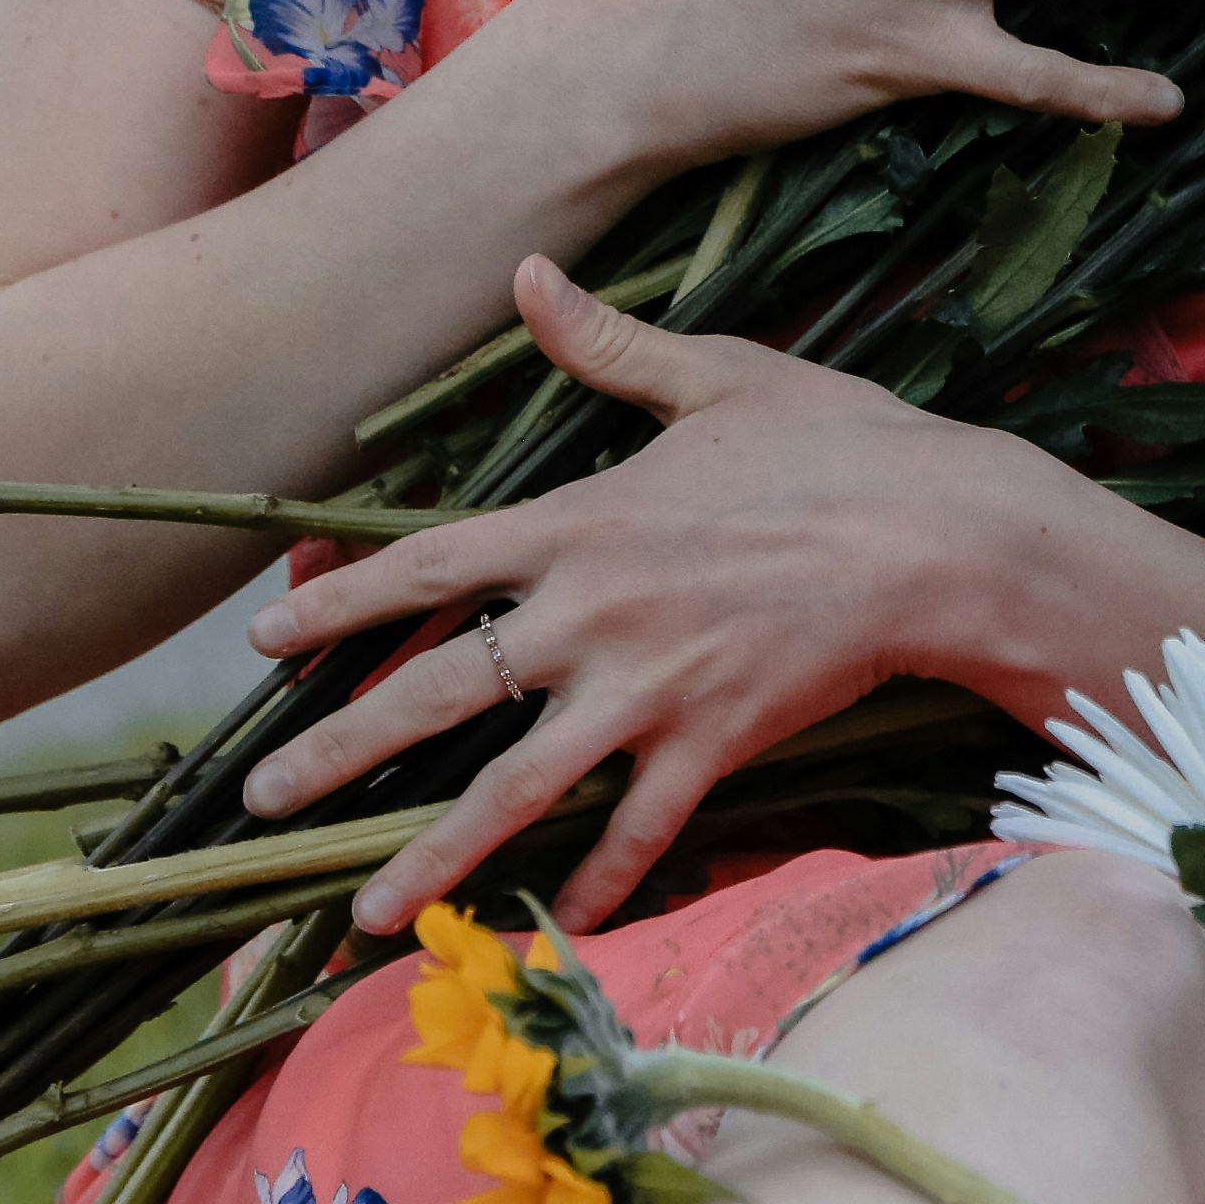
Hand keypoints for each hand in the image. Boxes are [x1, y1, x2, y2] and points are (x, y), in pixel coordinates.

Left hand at [236, 256, 1083, 931]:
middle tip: (262, 799)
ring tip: (365, 914)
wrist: (942, 536)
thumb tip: (529, 274)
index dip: (337, 604)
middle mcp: (591, 614)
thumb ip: (608, 344)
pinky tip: (561, 930)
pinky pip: (642, 829)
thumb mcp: (717, 374)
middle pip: (437, 690)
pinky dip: (603, 882)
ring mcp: (649, 689)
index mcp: (578, 523)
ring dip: (434, 855)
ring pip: (515, 788)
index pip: (425, 566)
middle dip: (339, 750)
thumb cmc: (838, 445)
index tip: (263, 638)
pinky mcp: (715, 745)